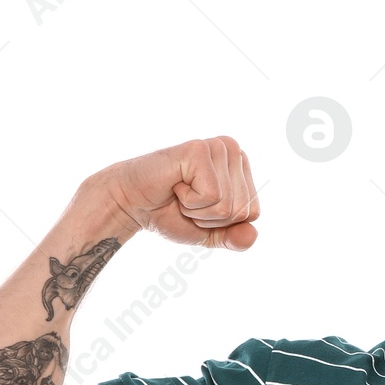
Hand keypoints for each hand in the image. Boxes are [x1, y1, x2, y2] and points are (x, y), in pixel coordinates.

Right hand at [99, 136, 258, 249]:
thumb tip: (252, 235)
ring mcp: (218, 147)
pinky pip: (211, 197)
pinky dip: (189, 201)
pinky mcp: (199, 150)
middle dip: (210, 218)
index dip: (222, 223)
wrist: (132, 205)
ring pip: (228, 206)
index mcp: (241, 166)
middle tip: (186, 200)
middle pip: (242, 210)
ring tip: (180, 192)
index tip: (198, 207)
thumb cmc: (170, 213)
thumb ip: (234, 238)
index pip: (253, 213)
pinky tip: (175, 185)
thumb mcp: (209, 233)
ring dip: (198, 210)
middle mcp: (233, 150)